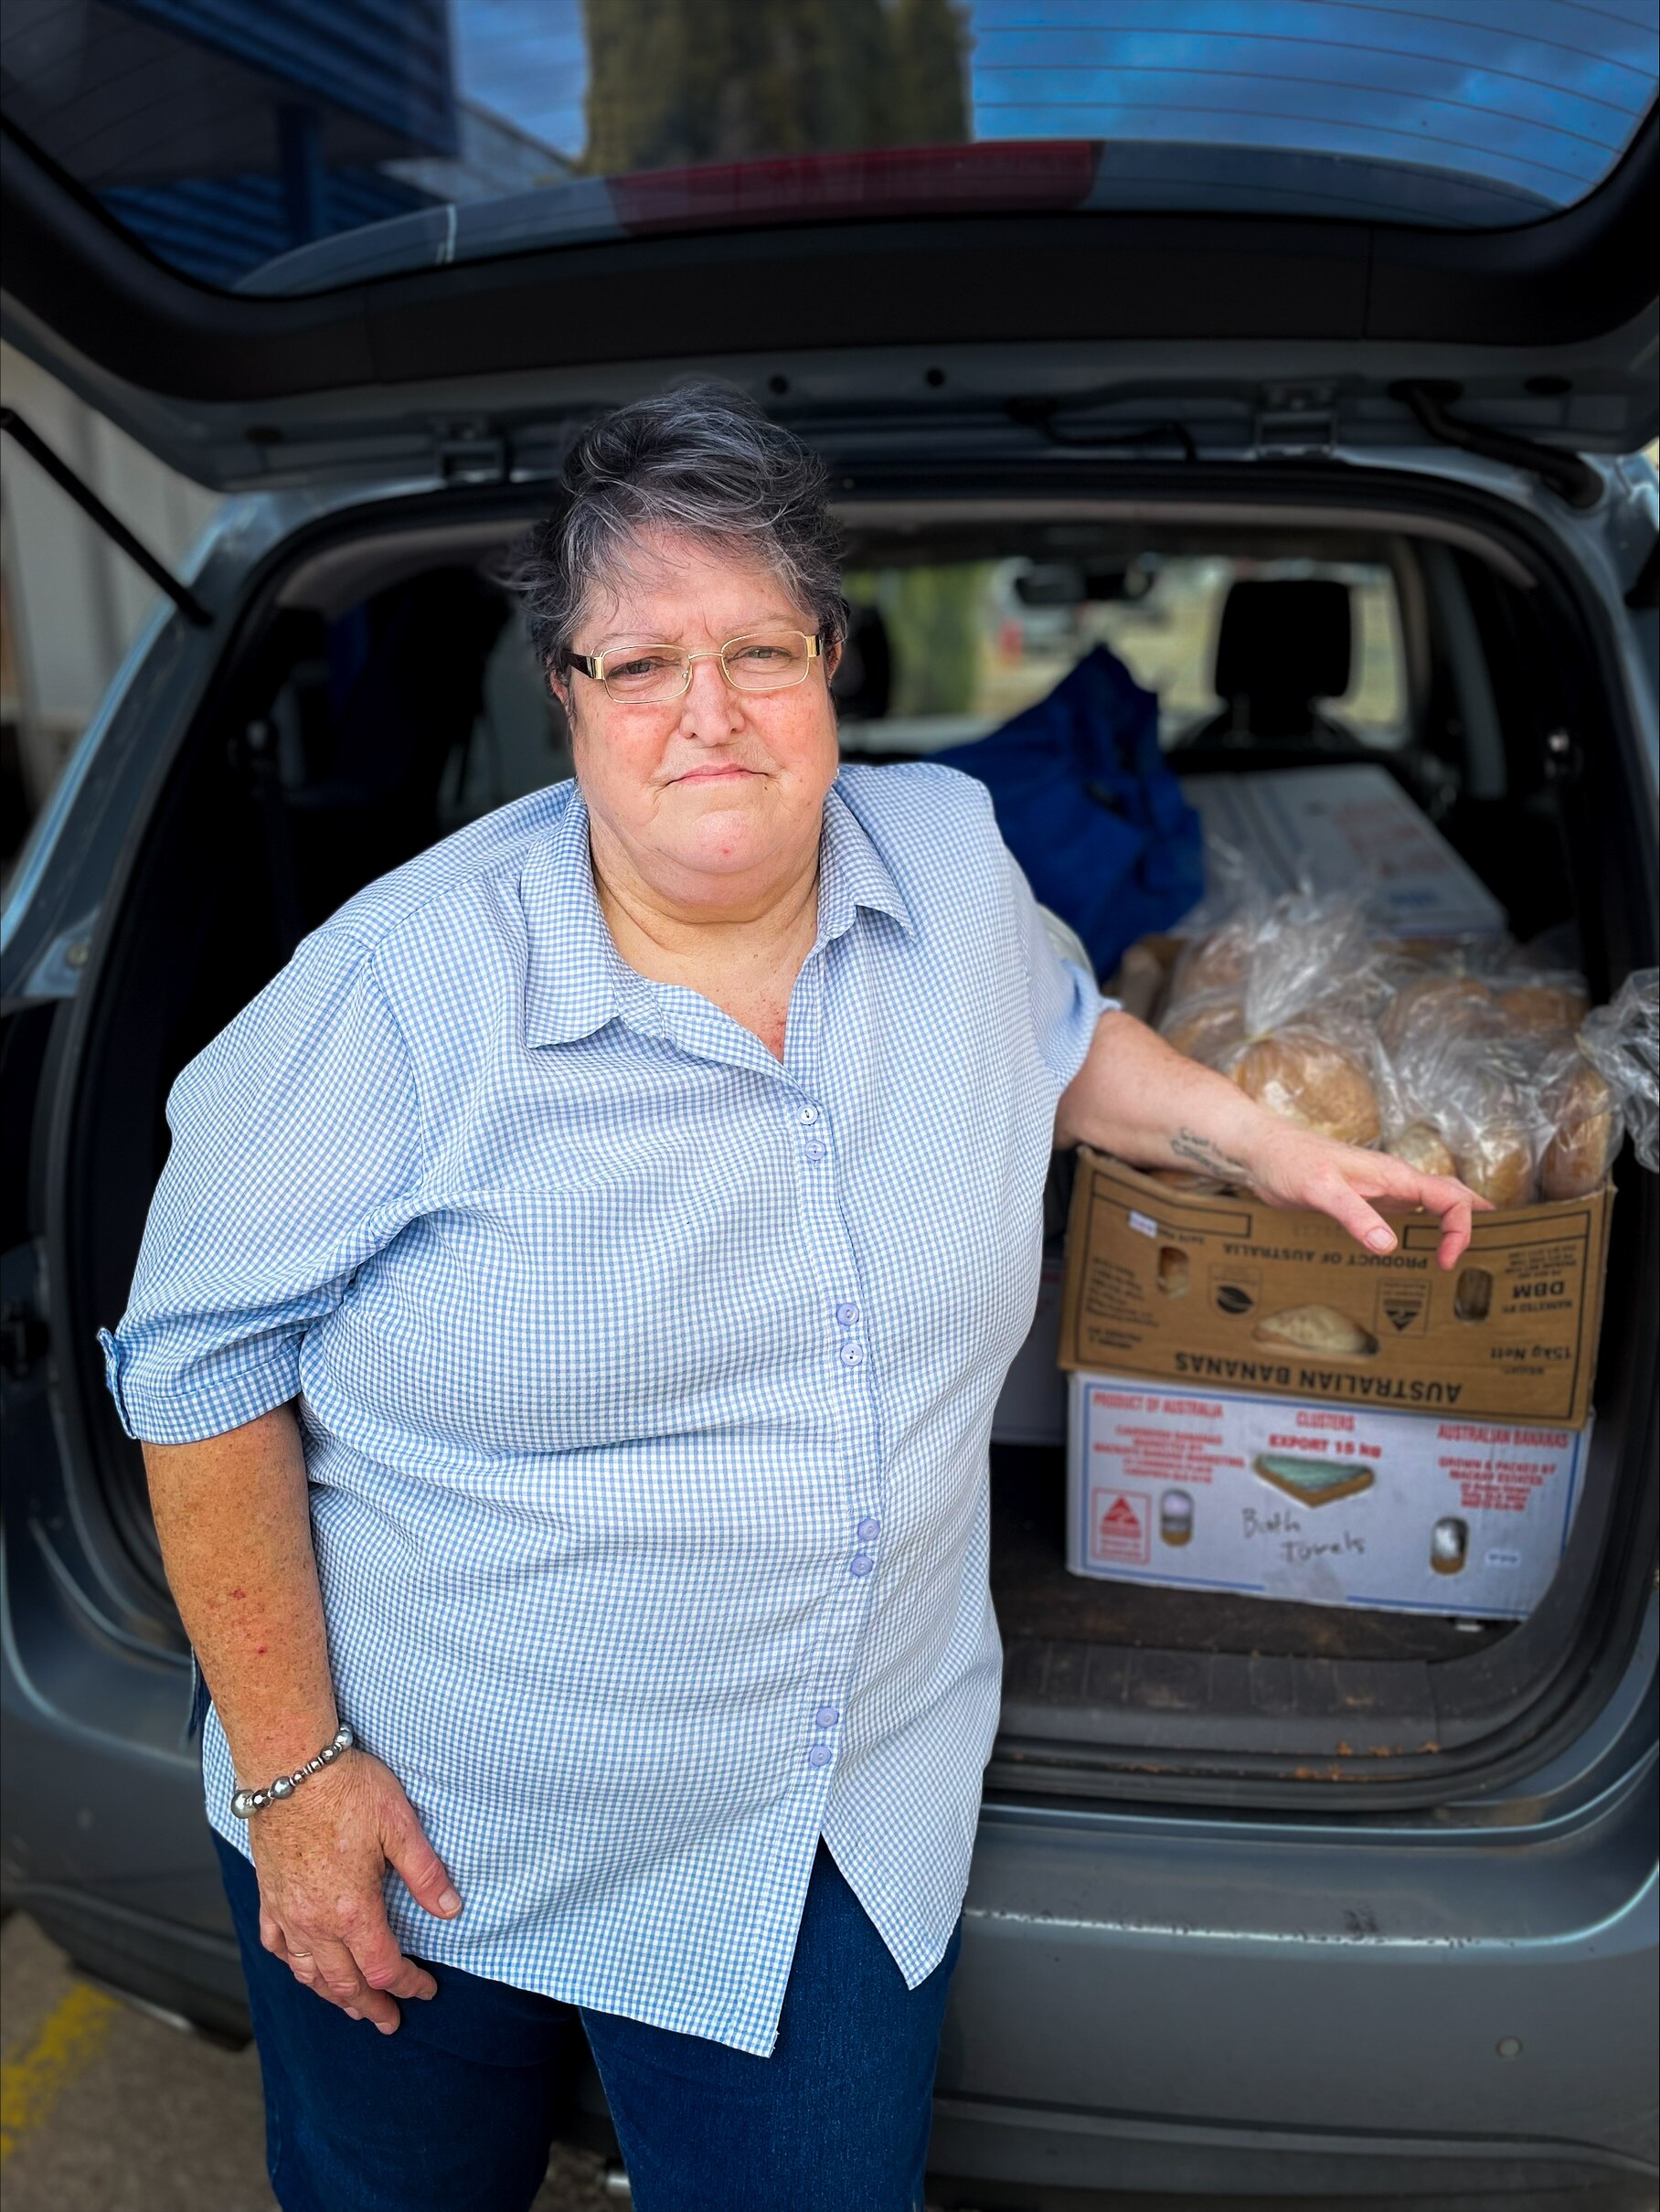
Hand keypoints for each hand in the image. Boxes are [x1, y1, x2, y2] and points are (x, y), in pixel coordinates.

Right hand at [247, 1747, 460, 2033]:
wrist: (290, 1765)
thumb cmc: (345, 1788)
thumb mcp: (399, 1824)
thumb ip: (425, 1873)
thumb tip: (450, 1909)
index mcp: (352, 1910)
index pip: (383, 1969)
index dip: (408, 1984)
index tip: (426, 1989)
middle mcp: (315, 1921)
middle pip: (344, 1984)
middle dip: (371, 2006)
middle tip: (389, 2021)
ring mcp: (287, 1911)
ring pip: (308, 1972)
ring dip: (333, 1995)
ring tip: (351, 2007)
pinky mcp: (268, 1895)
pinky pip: (278, 1945)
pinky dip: (294, 1965)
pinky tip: (304, 1967)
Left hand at [1239, 1121, 1488, 1268]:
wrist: (1261, 1151)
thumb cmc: (1289, 1162)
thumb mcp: (1321, 1190)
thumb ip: (1355, 1216)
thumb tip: (1388, 1245)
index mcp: (1395, 1175)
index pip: (1451, 1198)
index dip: (1460, 1228)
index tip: (1445, 1260)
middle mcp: (1394, 1180)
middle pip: (1451, 1196)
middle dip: (1471, 1223)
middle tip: (1477, 1255)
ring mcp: (1381, 1189)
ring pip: (1432, 1203)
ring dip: (1451, 1224)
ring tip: (1465, 1253)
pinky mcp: (1364, 1199)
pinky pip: (1406, 1212)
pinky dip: (1423, 1227)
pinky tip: (1418, 1245)